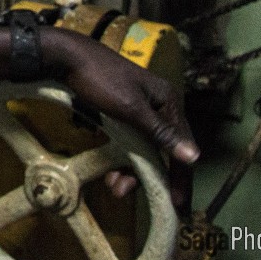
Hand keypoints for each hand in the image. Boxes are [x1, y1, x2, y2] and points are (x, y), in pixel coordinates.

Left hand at [46, 29, 198, 208]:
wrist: (66, 56)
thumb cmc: (100, 79)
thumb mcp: (131, 109)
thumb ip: (161, 134)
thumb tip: (194, 156)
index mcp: (167, 101)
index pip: (182, 145)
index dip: (180, 175)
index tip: (178, 203)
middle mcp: (158, 105)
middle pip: (161, 150)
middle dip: (147, 176)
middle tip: (127, 195)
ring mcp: (139, 108)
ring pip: (142, 148)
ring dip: (130, 170)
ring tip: (113, 187)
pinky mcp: (121, 111)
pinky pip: (128, 141)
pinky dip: (121, 158)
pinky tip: (110, 172)